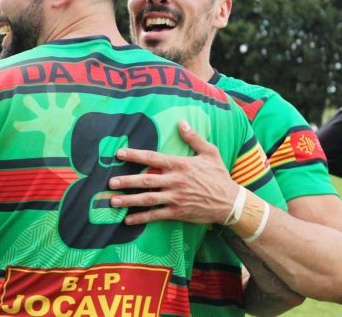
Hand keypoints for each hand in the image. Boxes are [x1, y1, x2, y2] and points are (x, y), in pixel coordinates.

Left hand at [109, 120, 239, 224]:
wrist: (231, 202)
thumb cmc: (219, 175)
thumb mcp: (210, 152)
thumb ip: (193, 138)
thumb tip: (181, 122)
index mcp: (180, 165)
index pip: (153, 158)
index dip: (135, 155)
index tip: (119, 153)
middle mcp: (175, 181)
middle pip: (146, 180)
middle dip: (126, 181)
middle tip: (110, 183)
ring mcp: (175, 198)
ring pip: (148, 199)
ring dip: (129, 200)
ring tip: (113, 201)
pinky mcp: (178, 212)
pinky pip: (156, 215)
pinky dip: (141, 218)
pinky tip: (128, 219)